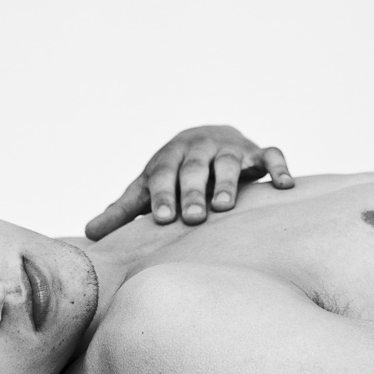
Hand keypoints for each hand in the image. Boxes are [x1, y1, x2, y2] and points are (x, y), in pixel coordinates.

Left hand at [85, 125, 292, 240]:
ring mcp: (230, 149)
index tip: (161, 219)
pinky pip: (272, 155)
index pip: (163, 175)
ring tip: (225, 206)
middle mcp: (199, 149)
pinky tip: (283, 186)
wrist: (205, 139)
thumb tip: (89, 234)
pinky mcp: (258, 152)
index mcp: (169, 158)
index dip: (162, 195)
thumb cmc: (171, 175)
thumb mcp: (147, 189)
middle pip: (194, 169)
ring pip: (230, 162)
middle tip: (193, 217)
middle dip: (193, 191)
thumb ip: (122, 211)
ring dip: (228, 181)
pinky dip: (278, 167)